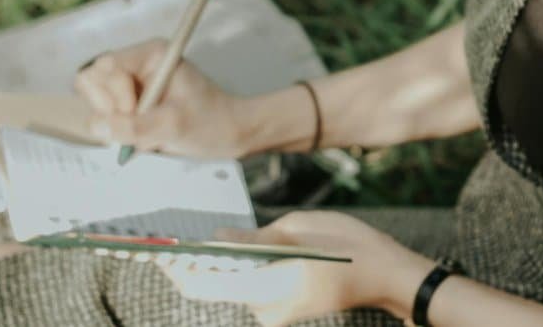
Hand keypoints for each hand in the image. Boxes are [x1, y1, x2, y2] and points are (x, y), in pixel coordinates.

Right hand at [74, 39, 247, 157]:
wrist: (229, 133)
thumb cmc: (211, 122)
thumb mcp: (174, 125)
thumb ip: (135, 126)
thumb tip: (99, 127)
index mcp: (151, 55)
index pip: (107, 65)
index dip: (114, 93)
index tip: (135, 112)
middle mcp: (137, 65)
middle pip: (92, 80)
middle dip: (109, 107)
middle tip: (137, 123)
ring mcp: (131, 85)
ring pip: (95, 100)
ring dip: (112, 121)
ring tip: (143, 131)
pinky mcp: (130, 105)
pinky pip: (105, 116)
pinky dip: (117, 130)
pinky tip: (143, 136)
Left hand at [160, 211, 429, 326]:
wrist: (388, 276)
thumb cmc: (349, 246)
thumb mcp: (297, 230)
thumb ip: (252, 239)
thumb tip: (213, 240)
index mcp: (268, 286)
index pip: (203, 283)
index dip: (173, 267)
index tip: (154, 247)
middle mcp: (265, 308)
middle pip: (212, 286)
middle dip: (187, 265)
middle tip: (166, 238)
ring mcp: (274, 312)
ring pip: (229, 287)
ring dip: (211, 265)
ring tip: (191, 238)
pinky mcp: (281, 307)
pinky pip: (247, 288)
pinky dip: (234, 270)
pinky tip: (229, 247)